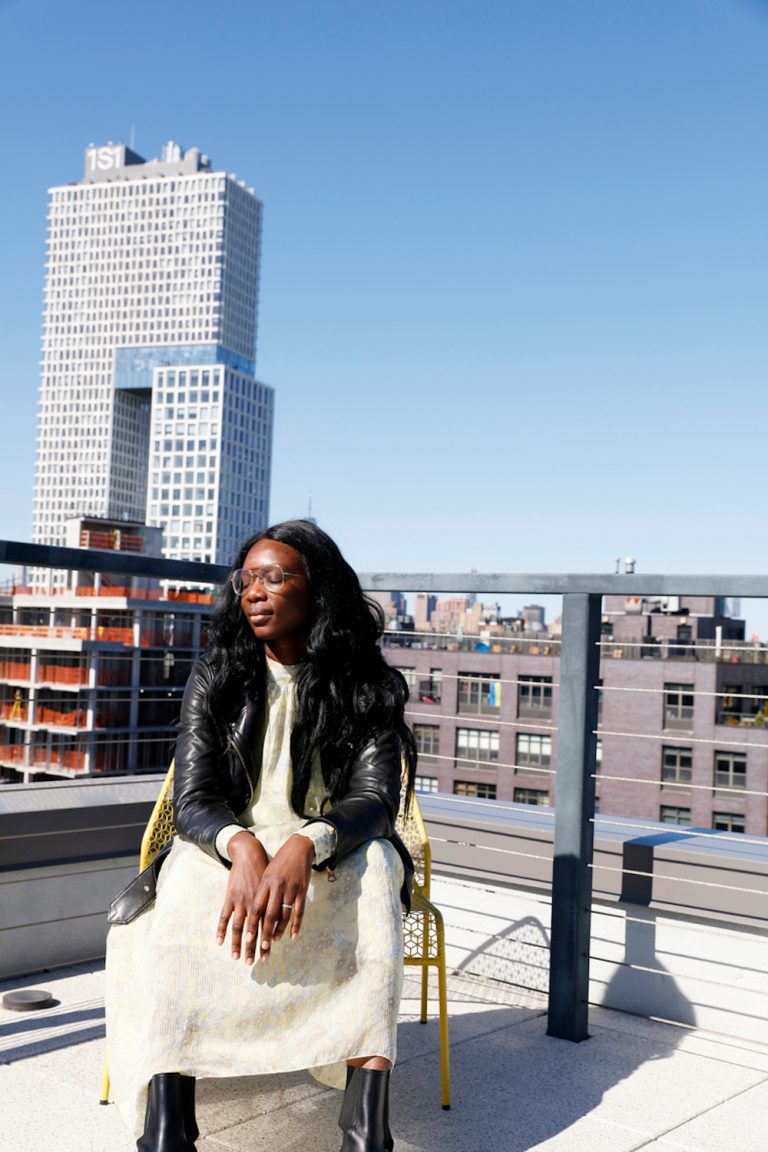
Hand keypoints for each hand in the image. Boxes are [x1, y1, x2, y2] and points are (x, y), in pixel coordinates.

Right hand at [217, 832, 269, 960]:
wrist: (251, 855)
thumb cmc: (266, 872)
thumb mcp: (274, 889)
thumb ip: (275, 905)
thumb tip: (279, 922)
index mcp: (267, 903)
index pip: (266, 928)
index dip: (265, 942)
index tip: (265, 956)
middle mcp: (254, 904)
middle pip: (253, 931)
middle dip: (251, 948)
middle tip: (250, 963)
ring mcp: (241, 901)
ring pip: (239, 927)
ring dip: (237, 943)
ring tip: (235, 957)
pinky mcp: (230, 896)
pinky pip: (224, 916)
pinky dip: (221, 929)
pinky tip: (220, 942)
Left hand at [251, 834, 314, 964]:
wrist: (297, 848)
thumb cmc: (278, 864)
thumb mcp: (267, 875)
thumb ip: (261, 893)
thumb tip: (255, 915)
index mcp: (265, 883)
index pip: (256, 908)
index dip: (252, 924)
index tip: (246, 940)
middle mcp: (277, 886)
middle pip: (269, 915)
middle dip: (265, 933)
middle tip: (262, 948)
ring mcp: (290, 889)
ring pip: (284, 915)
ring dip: (279, 931)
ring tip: (274, 942)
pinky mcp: (302, 890)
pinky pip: (299, 911)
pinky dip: (296, 925)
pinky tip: (293, 935)